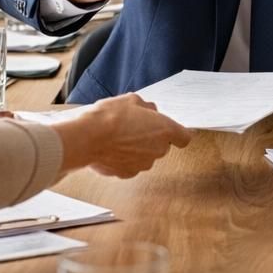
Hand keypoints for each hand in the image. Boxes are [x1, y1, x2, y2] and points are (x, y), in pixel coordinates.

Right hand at [53, 94, 192, 178]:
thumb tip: (149, 111)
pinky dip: (123, 159)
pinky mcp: (128, 173)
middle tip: (134, 126)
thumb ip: (146, 107)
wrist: (88, 138)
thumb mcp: (131, 100)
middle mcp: (158, 150)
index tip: (170, 130)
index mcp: (164, 130)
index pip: (184, 138)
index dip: (177, 133)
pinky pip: (130, 165)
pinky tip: (111, 148)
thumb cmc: (110, 117)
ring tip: (118, 137)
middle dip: (151, 138)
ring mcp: (143, 164)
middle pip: (162, 146)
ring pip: (145, 156)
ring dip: (137, 149)